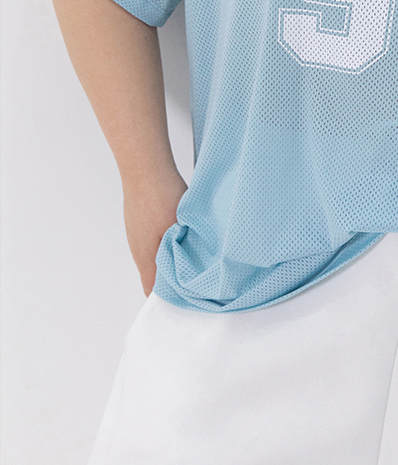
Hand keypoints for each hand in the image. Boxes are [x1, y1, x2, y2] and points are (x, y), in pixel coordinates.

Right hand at [122, 168, 188, 296]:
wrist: (145, 168)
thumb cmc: (160, 196)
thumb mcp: (178, 229)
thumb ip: (182, 252)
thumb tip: (192, 269)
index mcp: (146, 257)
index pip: (152, 290)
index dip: (167, 297)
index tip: (185, 297)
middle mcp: (138, 249)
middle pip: (154, 273)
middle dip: (172, 277)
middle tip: (194, 273)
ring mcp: (137, 234)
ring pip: (155, 254)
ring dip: (171, 256)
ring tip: (190, 250)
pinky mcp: (140, 221)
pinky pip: (154, 238)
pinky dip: (167, 240)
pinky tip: (180, 230)